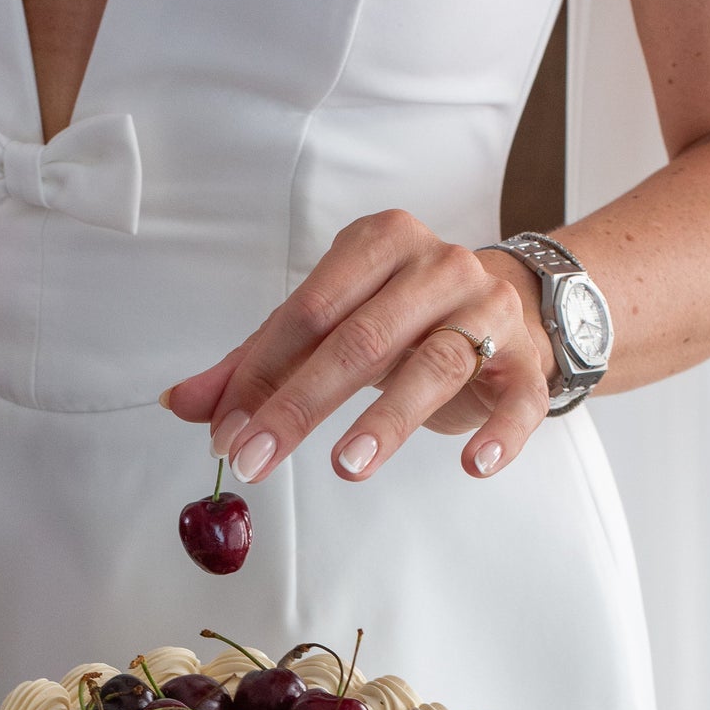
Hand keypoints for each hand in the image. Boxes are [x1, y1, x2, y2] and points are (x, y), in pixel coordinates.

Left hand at [163, 212, 554, 483]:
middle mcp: (437, 268)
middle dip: (301, 404)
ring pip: (434, 365)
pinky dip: (499, 434)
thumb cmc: (406, 316)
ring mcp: (489, 313)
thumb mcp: (333, 324)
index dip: (260, 375)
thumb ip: (259, 362)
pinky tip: (473, 465)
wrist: (513, 304)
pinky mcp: (526, 363)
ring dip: (388, 419)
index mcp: (380, 244)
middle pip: (361, 339)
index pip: (308, 312)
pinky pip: (517, 400)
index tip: (225, 431)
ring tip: (347, 464)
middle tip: (257, 458)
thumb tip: (183, 404)